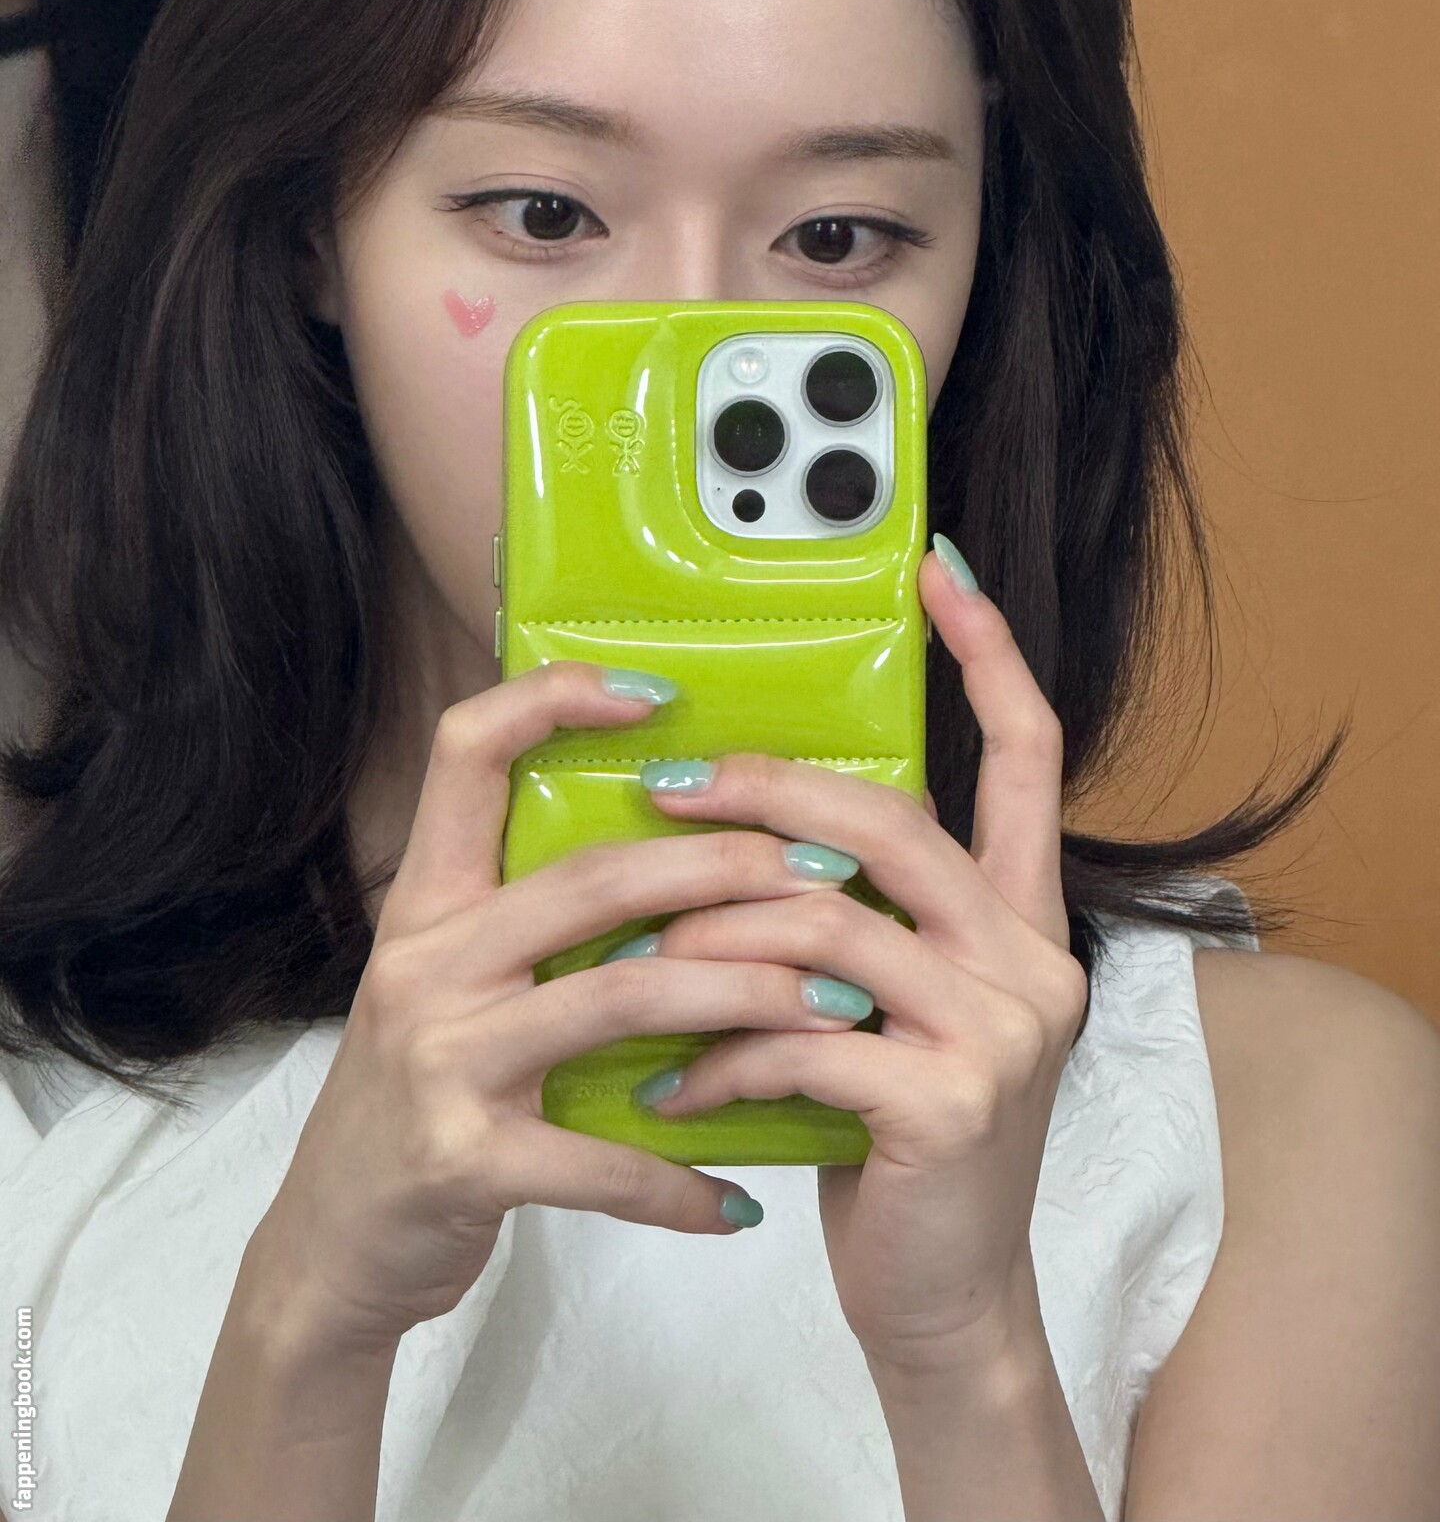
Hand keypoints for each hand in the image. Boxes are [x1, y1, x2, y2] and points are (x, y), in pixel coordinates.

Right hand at [249, 660, 887, 1358]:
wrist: (331, 1248)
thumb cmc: (417, 1099)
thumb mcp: (450, 985)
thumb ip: (530, 919)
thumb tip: (683, 850)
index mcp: (426, 901)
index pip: (466, 750)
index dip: (553, 700)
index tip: (661, 693)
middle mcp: (425, 962)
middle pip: (590, 876)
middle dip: (724, 867)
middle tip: (827, 874)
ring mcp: (439, 1060)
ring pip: (619, 996)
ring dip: (745, 997)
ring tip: (836, 1007)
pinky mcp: (462, 1161)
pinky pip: (603, 1161)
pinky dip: (683, 1180)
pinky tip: (746, 1198)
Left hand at [619, 543, 1088, 1381]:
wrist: (944, 1306)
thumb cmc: (898, 1141)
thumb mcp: (899, 1011)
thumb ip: (865, 916)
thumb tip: (757, 826)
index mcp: (1021, 917)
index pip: (1028, 753)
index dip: (990, 655)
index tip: (943, 569)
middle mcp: (1032, 957)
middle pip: (889, 820)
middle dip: (764, 791)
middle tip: (664, 787)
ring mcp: (1000, 1031)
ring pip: (826, 922)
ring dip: (709, 940)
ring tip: (632, 968)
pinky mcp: (947, 1105)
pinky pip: (798, 1037)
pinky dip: (716, 1054)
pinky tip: (667, 1085)